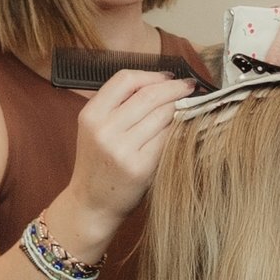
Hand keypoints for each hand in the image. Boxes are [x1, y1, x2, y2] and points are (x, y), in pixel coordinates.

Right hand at [59, 67, 188, 240]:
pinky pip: (168, 138)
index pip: (125, 79)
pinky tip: (184, 127)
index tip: (168, 77)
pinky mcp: (140, 167)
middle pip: (148, 95)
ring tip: (188, 106)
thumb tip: (160, 84)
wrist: (91, 204)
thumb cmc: (98, 165)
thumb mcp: (95, 130)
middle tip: (188, 86)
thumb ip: (118, 106)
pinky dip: (179, 129)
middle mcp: (104, 130)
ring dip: (181, 107)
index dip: (151, 75)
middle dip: (175, 88)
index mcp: (91, 115)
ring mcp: (122, 149)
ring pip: (162, 115)